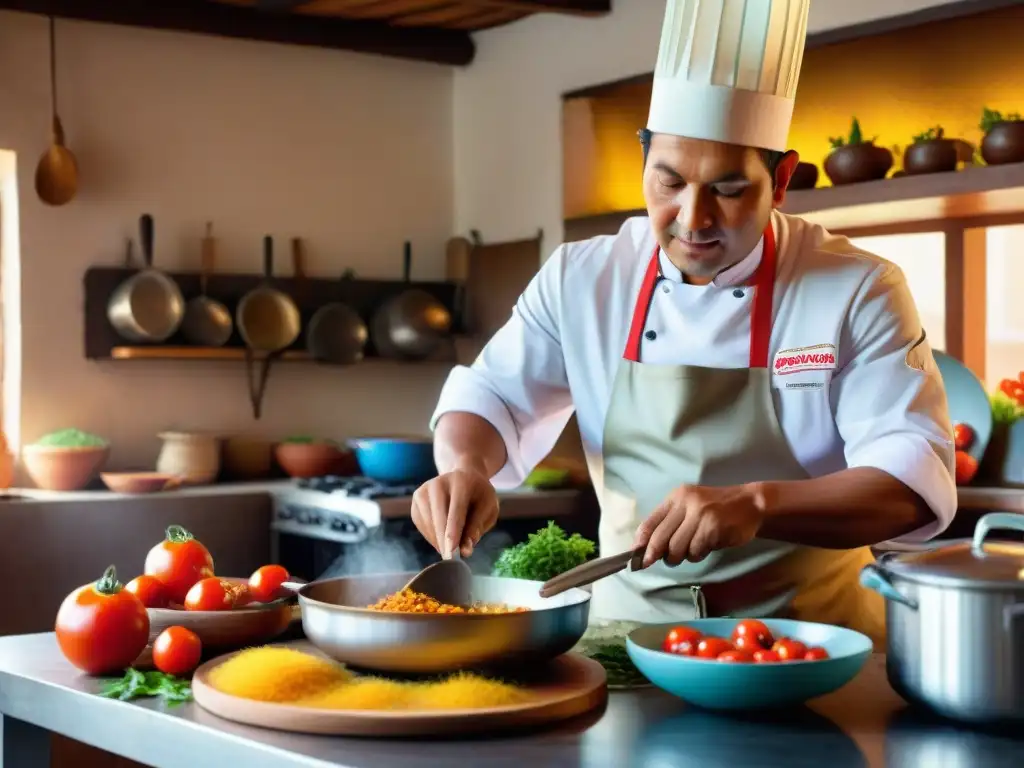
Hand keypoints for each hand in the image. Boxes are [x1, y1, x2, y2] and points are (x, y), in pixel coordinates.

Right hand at [411, 462, 498, 557]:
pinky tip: (444, 537)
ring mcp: (424, 491)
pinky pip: (422, 525)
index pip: (456, 510)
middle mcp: (438, 483)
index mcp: (461, 481)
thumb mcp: (488, 508)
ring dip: (439, 540)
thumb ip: (477, 527)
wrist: (465, 478)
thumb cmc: (479, 496)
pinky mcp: (416, 500)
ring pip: (428, 523)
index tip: (452, 552)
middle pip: (438, 517)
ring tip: (453, 547)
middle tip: (451, 561)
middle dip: (444, 541)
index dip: (454, 533)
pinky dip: (432, 536)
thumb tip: (465, 549)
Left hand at [633, 483, 765, 567]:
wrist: (750, 504)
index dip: (640, 542)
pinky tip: (706, 547)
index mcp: (676, 497)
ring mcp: (699, 514)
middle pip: (660, 538)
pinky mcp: (713, 527)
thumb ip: (670, 524)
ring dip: (681, 556)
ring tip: (692, 550)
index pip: (650, 522)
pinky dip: (698, 555)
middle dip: (654, 555)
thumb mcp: (690, 508)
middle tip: (652, 563)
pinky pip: (696, 551)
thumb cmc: (716, 509)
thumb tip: (647, 549)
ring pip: (677, 548)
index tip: (635, 557)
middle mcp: (685, 503)